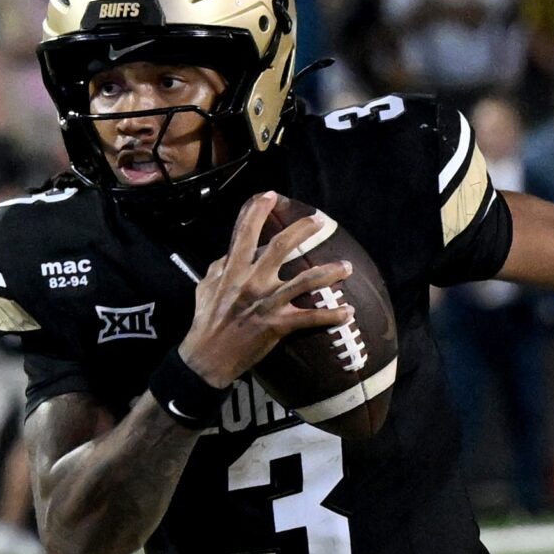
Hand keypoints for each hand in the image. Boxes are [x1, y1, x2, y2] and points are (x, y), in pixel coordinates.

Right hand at [177, 191, 354, 387]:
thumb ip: (219, 267)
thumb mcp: (204, 288)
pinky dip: (331, 316)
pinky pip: (310, 318)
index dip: (257, 211)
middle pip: (281, 247)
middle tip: (319, 221)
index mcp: (233, 271)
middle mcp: (252, 281)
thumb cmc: (205, 322)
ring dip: (329, 272)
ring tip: (347, 267)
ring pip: (305, 281)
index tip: (270, 195)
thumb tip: (229, 254)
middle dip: (302, 230)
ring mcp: (267, 303)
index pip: (245, 234)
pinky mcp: (278, 324)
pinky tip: (348, 313)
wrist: (207, 358)